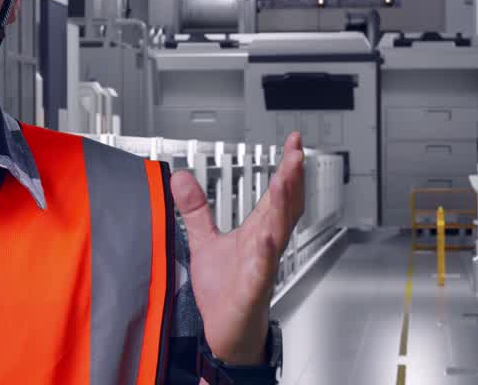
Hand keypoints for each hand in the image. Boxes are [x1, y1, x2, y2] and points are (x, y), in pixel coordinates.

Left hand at [171, 132, 304, 364]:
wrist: (225, 333)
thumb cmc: (224, 291)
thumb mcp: (204, 242)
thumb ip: (195, 210)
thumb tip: (181, 178)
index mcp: (256, 233)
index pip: (275, 195)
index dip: (286, 169)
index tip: (294, 143)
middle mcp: (264, 247)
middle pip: (283, 208)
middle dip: (291, 179)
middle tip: (297, 153)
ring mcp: (261, 268)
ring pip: (278, 233)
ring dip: (283, 206)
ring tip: (285, 179)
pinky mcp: (251, 290)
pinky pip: (262, 270)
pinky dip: (264, 253)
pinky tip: (266, 237)